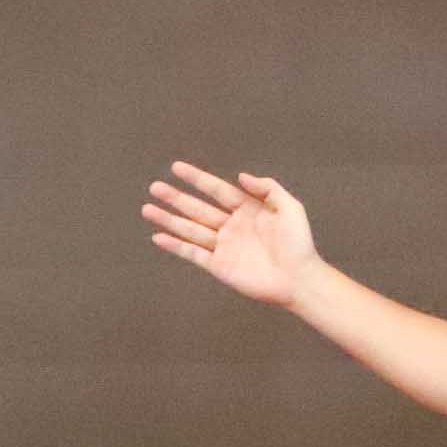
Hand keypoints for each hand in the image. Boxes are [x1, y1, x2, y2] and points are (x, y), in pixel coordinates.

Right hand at [143, 160, 319, 308]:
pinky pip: (193, 253)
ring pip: (190, 229)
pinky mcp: (219, 265)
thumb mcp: (290, 208)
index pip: (217, 190)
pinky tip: (158, 236)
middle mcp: (232, 226)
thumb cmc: (299, 244)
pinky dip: (175, 246)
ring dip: (169, 219)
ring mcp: (224, 246)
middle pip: (198, 208)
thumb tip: (240, 176)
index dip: (197, 178)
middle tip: (155, 187)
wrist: (299, 279)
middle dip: (176, 198)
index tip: (176, 167)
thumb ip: (267, 188)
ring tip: (147, 208)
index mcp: (248, 209)